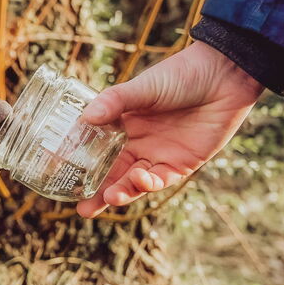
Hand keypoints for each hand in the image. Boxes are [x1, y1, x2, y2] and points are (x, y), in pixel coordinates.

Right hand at [77, 41, 263, 217]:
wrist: (222, 76)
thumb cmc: (179, 75)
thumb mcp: (141, 87)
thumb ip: (114, 102)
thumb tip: (86, 118)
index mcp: (122, 125)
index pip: (97, 151)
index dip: (81, 166)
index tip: (61, 177)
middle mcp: (138, 143)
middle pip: (113, 174)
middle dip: (98, 194)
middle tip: (82, 209)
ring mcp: (159, 155)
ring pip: (135, 182)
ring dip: (122, 192)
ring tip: (109, 198)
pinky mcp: (182, 163)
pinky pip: (161, 180)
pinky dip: (148, 184)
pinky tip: (140, 179)